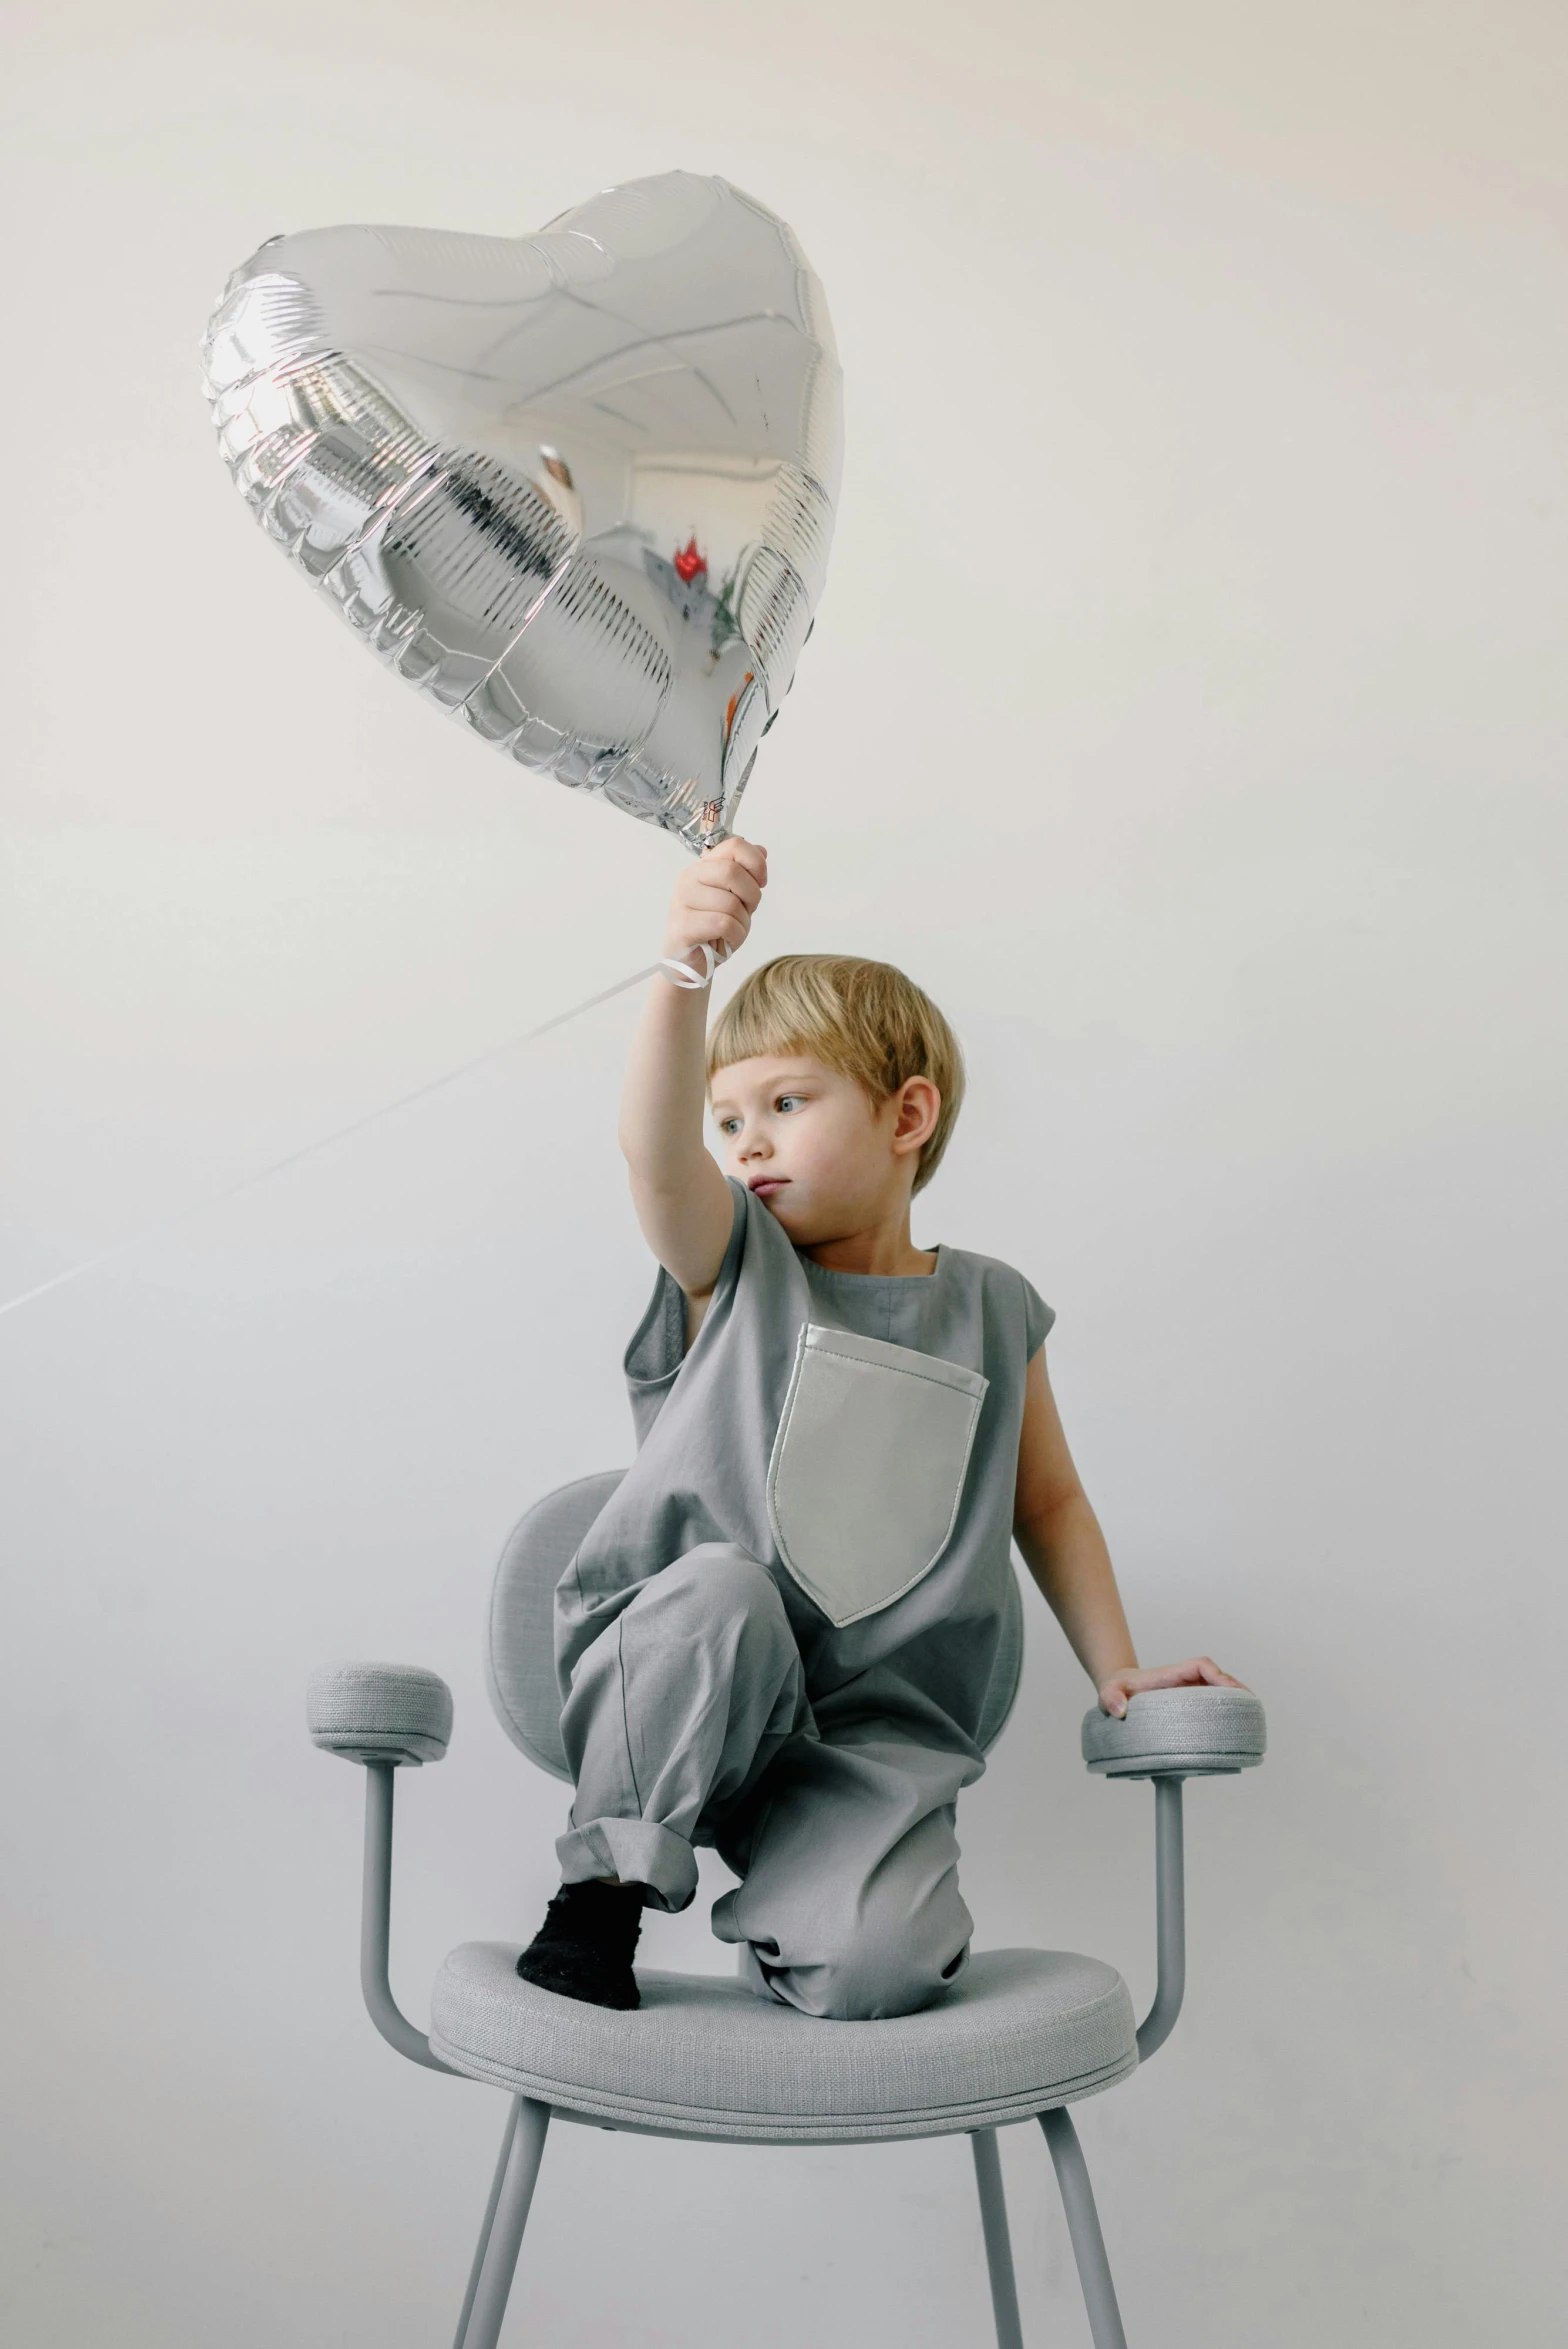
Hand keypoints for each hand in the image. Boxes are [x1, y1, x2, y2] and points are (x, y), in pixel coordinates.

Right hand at [662, 837, 767, 972]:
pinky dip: (735, 936)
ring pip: (730, 902)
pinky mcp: (683, 925)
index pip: (735, 846)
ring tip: (732, 930)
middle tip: (746, 912)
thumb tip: (762, 851)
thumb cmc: (713, 930)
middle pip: (732, 871)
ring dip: (743, 922)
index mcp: (702, 867)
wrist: (691, 963)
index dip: (756, 863)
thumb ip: (745, 874)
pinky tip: (726, 941)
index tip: (761, 883)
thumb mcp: (736, 898)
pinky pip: (723, 924)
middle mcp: (689, 878)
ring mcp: (682, 901)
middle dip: (751, 896)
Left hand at [1096, 1657, 1246, 1718]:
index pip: (1201, 1666)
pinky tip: (1236, 1731)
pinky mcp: (1190, 1707)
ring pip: (1220, 1693)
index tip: (1229, 1688)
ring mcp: (1190, 1694)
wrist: (1117, 1693)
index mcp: (1172, 1675)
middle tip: (1251, 1710)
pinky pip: (1214, 1706)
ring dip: (1236, 1703)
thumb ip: (1111, 1698)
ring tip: (1251, 1722)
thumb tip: (1121, 1711)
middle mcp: (1185, 1682)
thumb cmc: (1115, 1690)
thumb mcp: (1108, 1692)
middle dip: (1236, 1691)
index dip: (1217, 1674)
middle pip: (1218, 1679)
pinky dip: (1227, 1714)